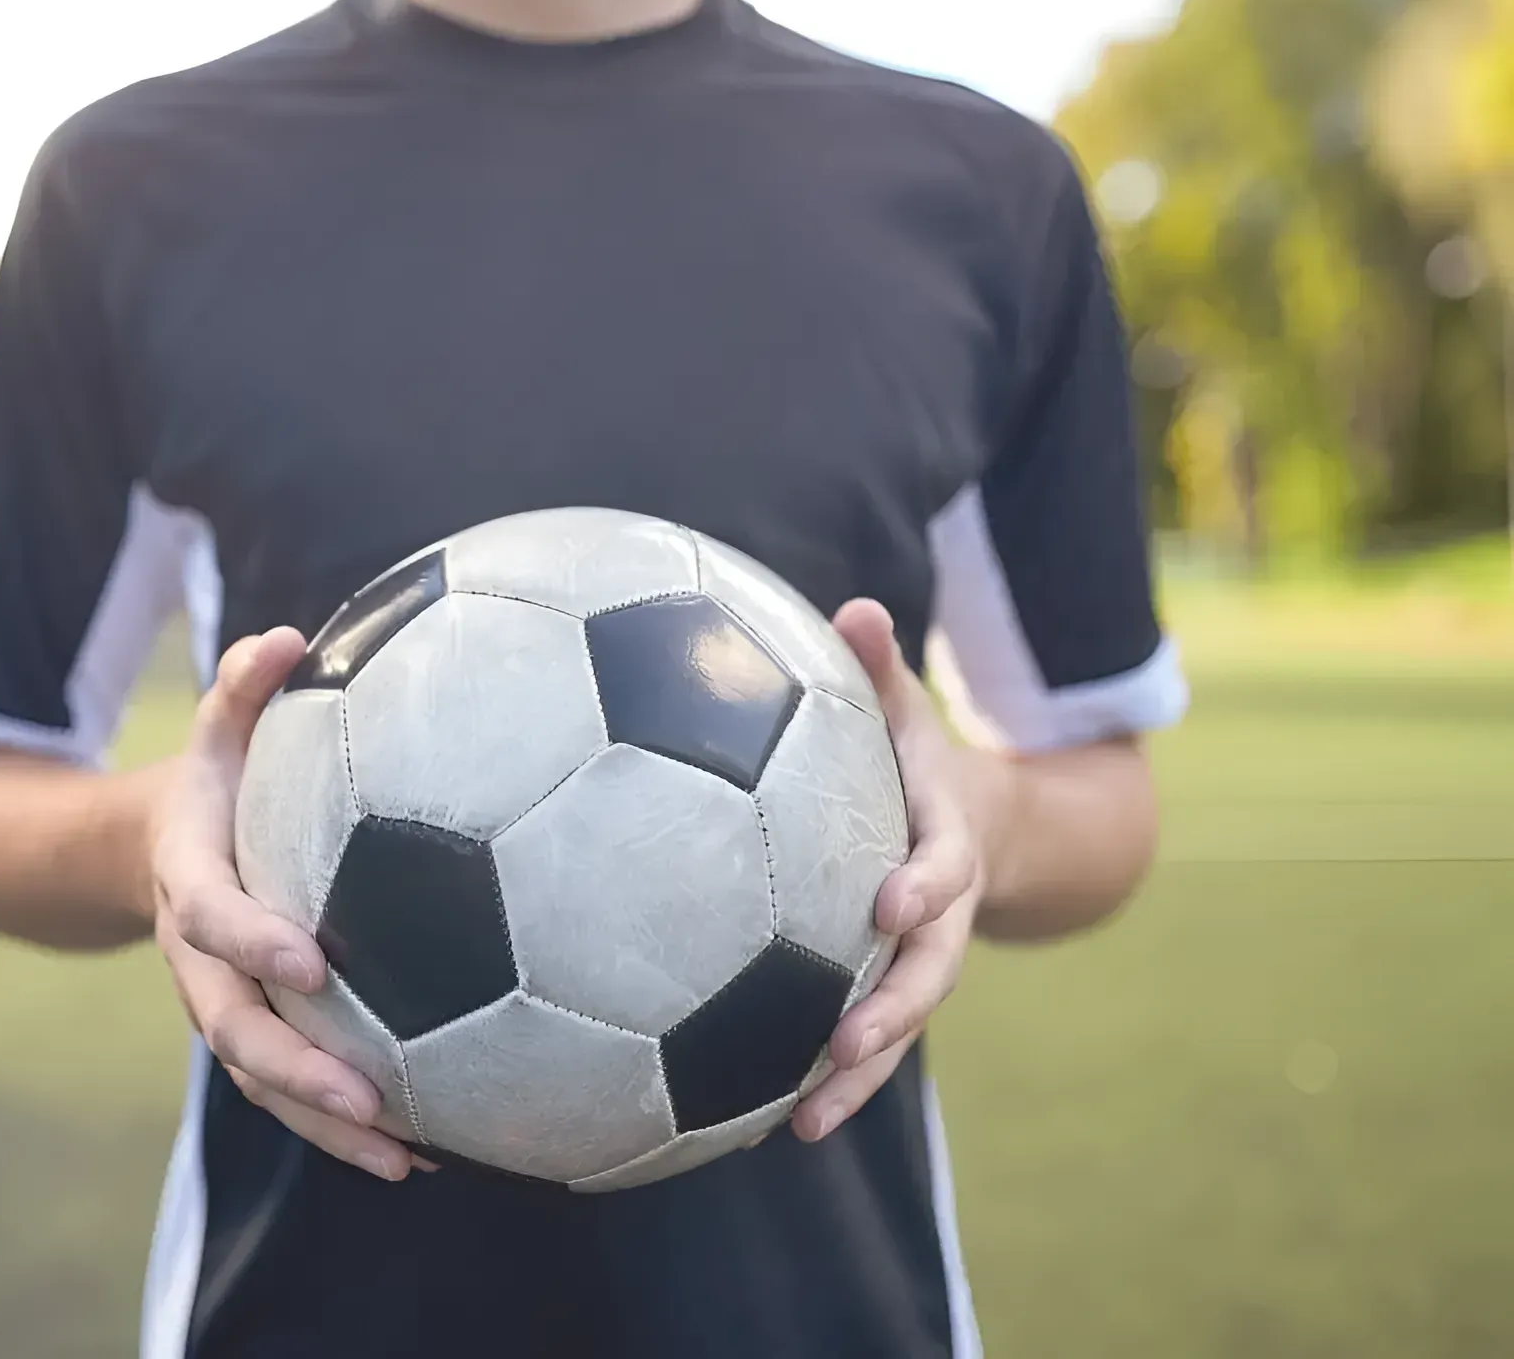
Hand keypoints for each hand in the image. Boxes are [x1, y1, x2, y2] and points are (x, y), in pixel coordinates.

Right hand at [150, 629, 425, 1181]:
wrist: (159, 850)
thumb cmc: (218, 779)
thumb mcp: (219, 727)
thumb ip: (243, 684)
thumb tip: (288, 637)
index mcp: (194, 881)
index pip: (217, 920)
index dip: (256, 943)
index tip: (314, 964)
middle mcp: (202, 960)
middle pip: (235, 1031)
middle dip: (296, 1071)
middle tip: (367, 1098)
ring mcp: (226, 1005)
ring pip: (265, 1081)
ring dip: (328, 1126)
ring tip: (406, 1158)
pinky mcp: (260, 1033)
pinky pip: (293, 1091)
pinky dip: (345, 1127)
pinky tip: (424, 1154)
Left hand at [792, 599, 986, 1143]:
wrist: (977, 827)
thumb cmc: (914, 759)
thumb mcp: (905, 711)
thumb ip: (879, 669)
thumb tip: (859, 607)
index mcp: (944, 844)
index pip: (944, 868)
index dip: (925, 886)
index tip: (892, 902)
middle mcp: (938, 914)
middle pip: (927, 973)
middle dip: (893, 1013)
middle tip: (847, 1045)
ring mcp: (913, 962)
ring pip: (894, 1028)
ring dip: (856, 1079)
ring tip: (802, 1124)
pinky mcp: (880, 992)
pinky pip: (857, 1044)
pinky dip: (821, 1083)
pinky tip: (758, 1128)